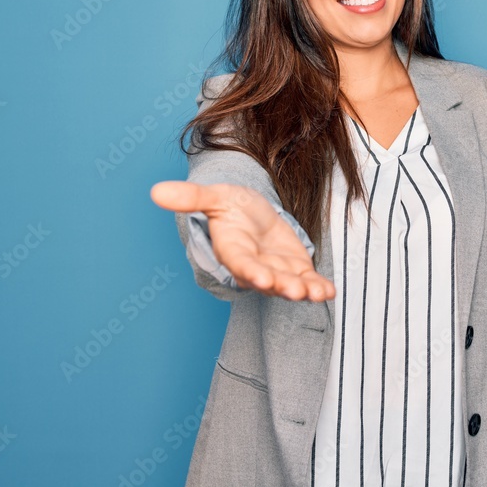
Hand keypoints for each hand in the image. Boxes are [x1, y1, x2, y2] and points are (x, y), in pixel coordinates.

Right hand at [150, 181, 335, 301]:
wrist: (251, 213)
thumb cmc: (230, 206)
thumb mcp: (214, 196)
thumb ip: (190, 198)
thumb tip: (156, 191)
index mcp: (233, 251)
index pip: (241, 264)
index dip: (251, 272)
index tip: (262, 278)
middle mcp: (254, 267)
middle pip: (268, 280)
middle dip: (282, 286)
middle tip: (295, 291)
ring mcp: (276, 271)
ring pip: (290, 285)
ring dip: (305, 291)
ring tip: (318, 294)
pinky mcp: (295, 270)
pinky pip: (308, 282)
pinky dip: (319, 288)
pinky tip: (330, 292)